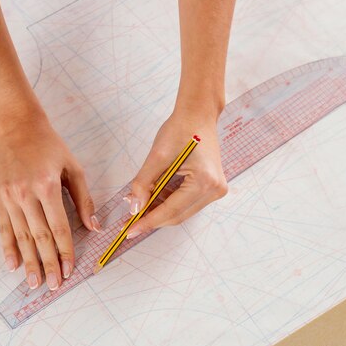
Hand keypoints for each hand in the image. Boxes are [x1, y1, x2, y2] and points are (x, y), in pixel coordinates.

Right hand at [0, 114, 99, 289]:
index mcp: (47, 186)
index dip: (65, 251)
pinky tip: (12, 265)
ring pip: (21, 237)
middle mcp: (26, 194)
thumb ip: (84, 199)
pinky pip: (4, 228)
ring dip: (29, 262)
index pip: (59, 228)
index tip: (70, 270)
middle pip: (39, 237)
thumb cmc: (49, 146)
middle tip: (54, 285)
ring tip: (34, 282)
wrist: (16, 127)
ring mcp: (9, 197)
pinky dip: (8, 248)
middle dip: (48, 263)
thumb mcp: (73, 168)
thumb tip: (95, 226)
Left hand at [126, 112, 226, 237]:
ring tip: (137, 207)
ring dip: (159, 211)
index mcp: (204, 182)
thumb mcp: (157, 156)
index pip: (171, 211)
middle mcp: (215, 190)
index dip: (148, 222)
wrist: (198, 114)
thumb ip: (144, 184)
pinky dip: (168, 203)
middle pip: (177, 215)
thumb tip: (134, 209)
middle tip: (128, 223)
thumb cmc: (180, 129)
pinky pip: (186, 203)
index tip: (129, 231)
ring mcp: (216, 190)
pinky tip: (152, 199)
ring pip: (181, 212)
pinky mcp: (212, 187)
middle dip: (152, 219)